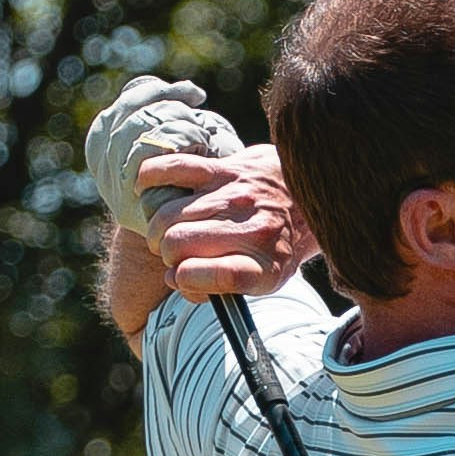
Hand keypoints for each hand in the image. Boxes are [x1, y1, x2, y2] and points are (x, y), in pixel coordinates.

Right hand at [97, 142, 304, 331]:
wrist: (309, 198)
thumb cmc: (276, 245)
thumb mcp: (264, 279)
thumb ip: (220, 286)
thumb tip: (175, 278)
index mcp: (265, 267)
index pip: (217, 276)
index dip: (187, 281)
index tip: (181, 277)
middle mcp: (252, 230)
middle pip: (177, 244)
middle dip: (166, 254)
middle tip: (174, 254)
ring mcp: (236, 196)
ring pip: (168, 215)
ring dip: (158, 228)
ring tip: (168, 232)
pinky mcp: (225, 170)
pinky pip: (173, 169)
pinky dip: (150, 179)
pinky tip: (146, 190)